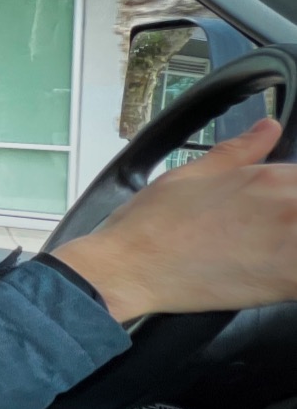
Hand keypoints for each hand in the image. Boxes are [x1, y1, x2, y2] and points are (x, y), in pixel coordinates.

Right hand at [51, 118, 296, 320]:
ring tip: (259, 257)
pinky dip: (291, 276)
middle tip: (254, 240)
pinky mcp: (287, 280)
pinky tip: (268, 276)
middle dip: (288, 224)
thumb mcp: (191, 175)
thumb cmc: (150, 225)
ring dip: (288, 248)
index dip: (286, 201)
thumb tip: (268, 128)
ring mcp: (291, 244)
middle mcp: (287, 205)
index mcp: (269, 177)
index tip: (266, 217)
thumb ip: (239, 152)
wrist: (128, 267)